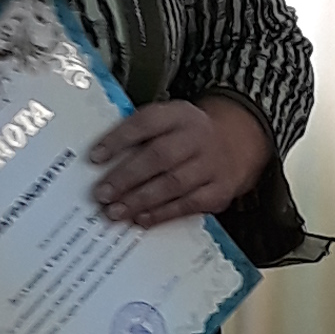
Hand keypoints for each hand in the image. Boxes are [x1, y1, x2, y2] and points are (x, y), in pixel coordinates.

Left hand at [89, 96, 273, 229]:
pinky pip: (189, 204)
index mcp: (180, 115)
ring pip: (174, 183)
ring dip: (141, 199)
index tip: (95, 157)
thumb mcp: (170, 121)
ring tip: (115, 211)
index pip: (146, 122)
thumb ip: (141, 135)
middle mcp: (198, 137)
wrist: (239, 142)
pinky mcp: (220, 190)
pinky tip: (142, 219)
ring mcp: (212, 165)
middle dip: (127, 177)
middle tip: (101, 193)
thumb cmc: (188, 136)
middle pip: (160, 156)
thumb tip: (99, 161)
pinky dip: (163, 214)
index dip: (119, 139)